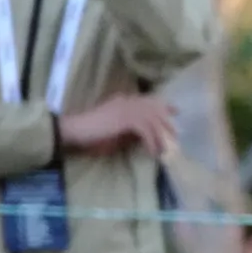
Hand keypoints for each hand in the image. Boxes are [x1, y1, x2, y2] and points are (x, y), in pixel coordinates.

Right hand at [60, 95, 178, 157]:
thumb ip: (132, 130)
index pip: (148, 100)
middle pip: (153, 109)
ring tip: (164, 150)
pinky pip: (145, 129)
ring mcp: (124, 108)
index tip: (176, 112)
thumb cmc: (94, 134)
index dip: (163, 105)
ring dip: (160, 136)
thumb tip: (149, 135)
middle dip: (166, 123)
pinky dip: (151, 142)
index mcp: (123, 101)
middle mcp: (126, 101)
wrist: (75, 131)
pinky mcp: (123, 118)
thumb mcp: (118, 131)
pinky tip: (152, 152)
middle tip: (175, 137)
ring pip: (151, 119)